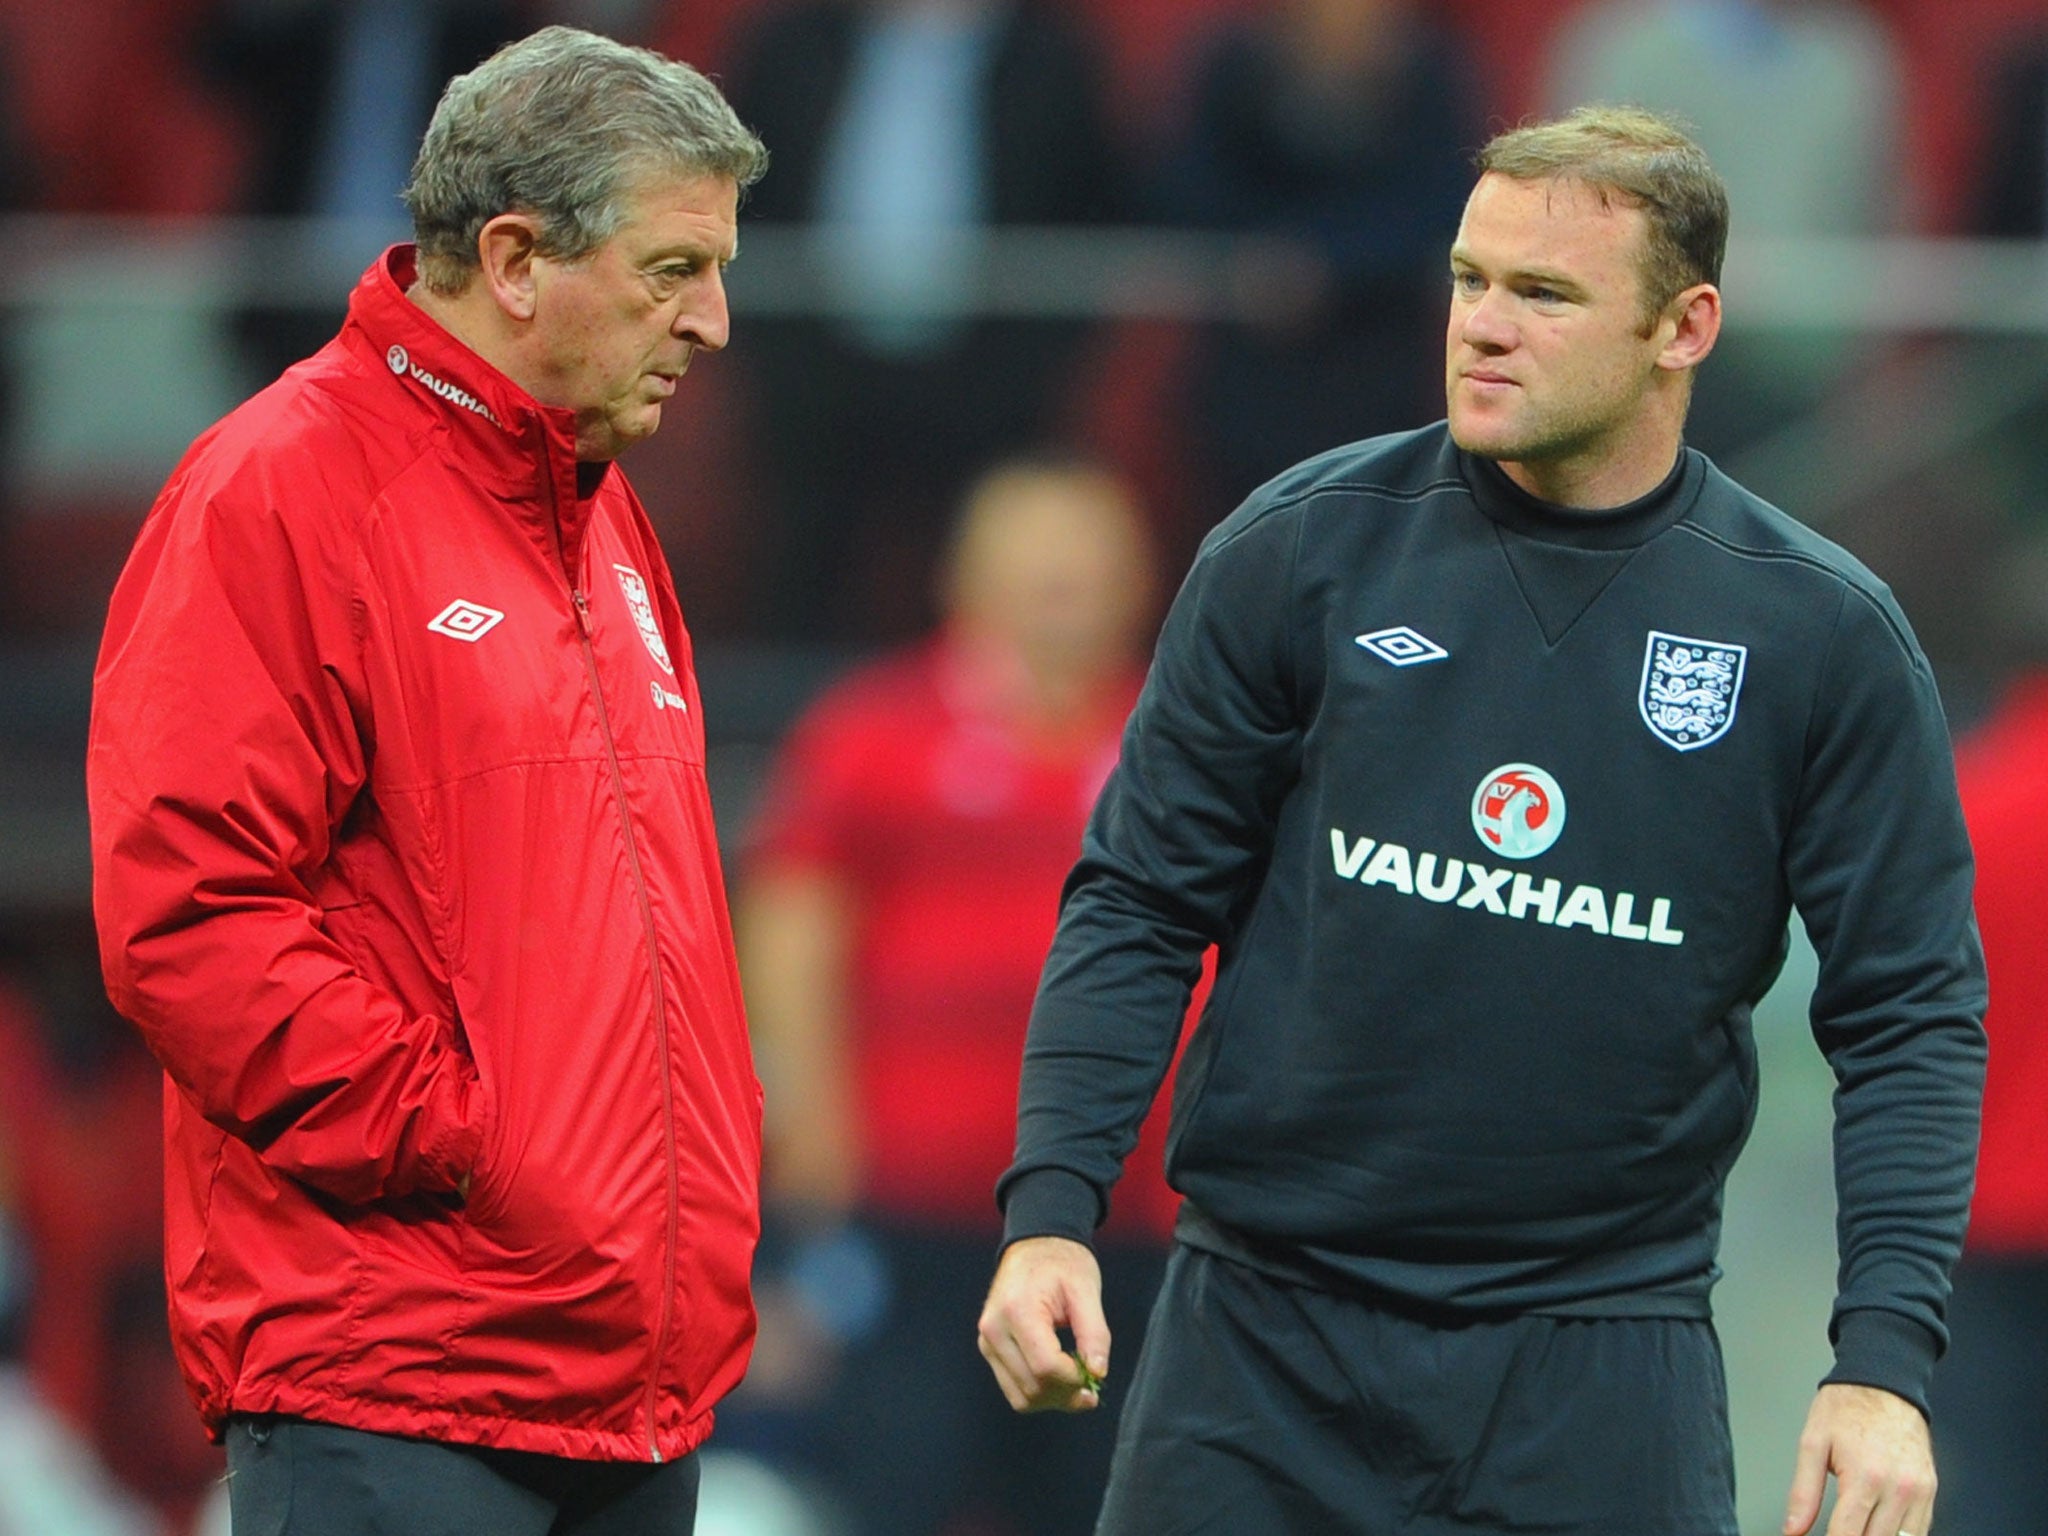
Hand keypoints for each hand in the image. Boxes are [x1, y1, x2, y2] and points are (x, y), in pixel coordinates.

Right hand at [976, 1236, 1108, 1413]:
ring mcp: (987, 1342)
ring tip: (1078, 1385)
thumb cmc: (1063, 1263)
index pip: (1045, 1367)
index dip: (1074, 1379)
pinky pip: (1014, 1388)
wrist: (1035, 1246)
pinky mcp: (989, 1349)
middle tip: (1092, 1386)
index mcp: (1017, 1310)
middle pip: (1032, 1387)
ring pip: (1021, 1397)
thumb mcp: (1086, 1290)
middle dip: (1066, 1394)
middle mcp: (994, 1330)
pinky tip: (1060, 1379)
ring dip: (1053, 1399)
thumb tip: (1097, 1373)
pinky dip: (1039, 1392)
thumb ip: (1095, 1333)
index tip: (1094, 1374)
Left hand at [1783, 1383, 1935, 1535]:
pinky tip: (1878, 1527)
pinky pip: (1919, 1531)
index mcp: (1866, 1477)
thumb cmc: (1846, 1408)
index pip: (1847, 1535)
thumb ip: (1803, 1492)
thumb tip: (1793, 1529)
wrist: (1883, 1382)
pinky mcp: (1930, 1491)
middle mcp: (1899, 1489)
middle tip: (1836, 1532)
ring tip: (1856, 1528)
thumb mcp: (1812, 1443)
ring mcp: (1919, 1492)